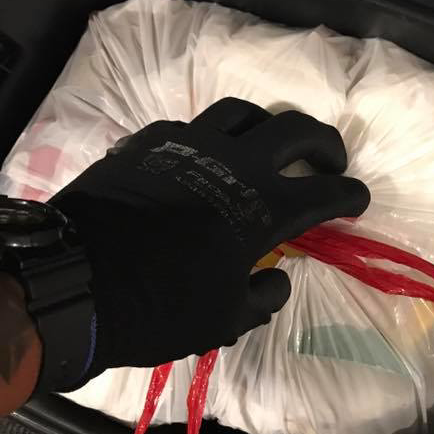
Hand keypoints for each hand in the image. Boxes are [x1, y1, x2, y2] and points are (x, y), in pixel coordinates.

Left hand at [51, 98, 368, 382]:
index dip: (348, 195)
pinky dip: (209, 139)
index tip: (357, 200)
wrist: (75, 283)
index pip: (323, 193)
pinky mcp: (147, 142)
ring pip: (241, 113)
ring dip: (265, 126)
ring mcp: (187, 144)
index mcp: (261, 207)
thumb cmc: (158, 308)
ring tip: (266, 145)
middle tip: (329, 159)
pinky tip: (203, 157)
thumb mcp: (224, 320)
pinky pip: (189, 127)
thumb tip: (278, 277)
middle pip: (293, 130)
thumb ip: (263, 296)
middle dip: (323, 142)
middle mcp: (233, 162)